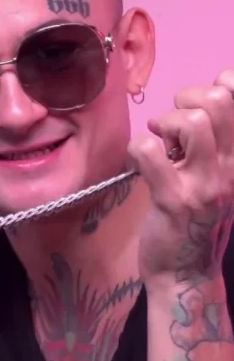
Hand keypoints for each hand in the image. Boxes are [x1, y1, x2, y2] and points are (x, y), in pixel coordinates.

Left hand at [128, 69, 233, 289]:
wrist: (186, 274)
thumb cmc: (197, 222)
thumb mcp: (214, 179)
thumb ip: (204, 145)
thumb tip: (169, 116)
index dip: (216, 86)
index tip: (195, 110)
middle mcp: (233, 167)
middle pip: (217, 100)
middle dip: (185, 102)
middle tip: (173, 129)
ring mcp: (206, 184)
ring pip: (191, 121)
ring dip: (166, 125)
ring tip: (162, 147)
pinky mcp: (174, 199)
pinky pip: (149, 151)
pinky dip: (137, 149)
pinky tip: (139, 165)